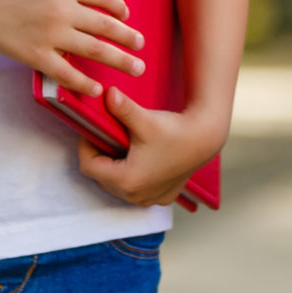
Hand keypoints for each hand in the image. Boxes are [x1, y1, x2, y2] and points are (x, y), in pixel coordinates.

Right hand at [0, 0, 145, 97]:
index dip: (119, 7)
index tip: (126, 16)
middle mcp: (61, 10)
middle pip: (105, 26)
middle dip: (128, 37)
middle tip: (142, 46)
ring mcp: (50, 35)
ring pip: (93, 50)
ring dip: (119, 60)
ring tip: (137, 68)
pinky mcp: (37, 55)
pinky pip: (65, 72)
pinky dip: (83, 82)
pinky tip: (98, 88)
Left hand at [78, 89, 223, 206]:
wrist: (206, 139)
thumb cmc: (175, 130)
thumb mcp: (145, 120)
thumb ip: (122, 108)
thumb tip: (106, 92)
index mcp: (126, 180)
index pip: (88, 166)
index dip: (85, 146)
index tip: (92, 130)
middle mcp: (135, 196)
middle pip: (101, 177)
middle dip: (100, 156)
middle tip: (107, 135)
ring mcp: (149, 199)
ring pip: (117, 185)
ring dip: (115, 167)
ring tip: (122, 146)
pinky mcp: (161, 198)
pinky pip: (136, 190)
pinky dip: (133, 177)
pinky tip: (140, 160)